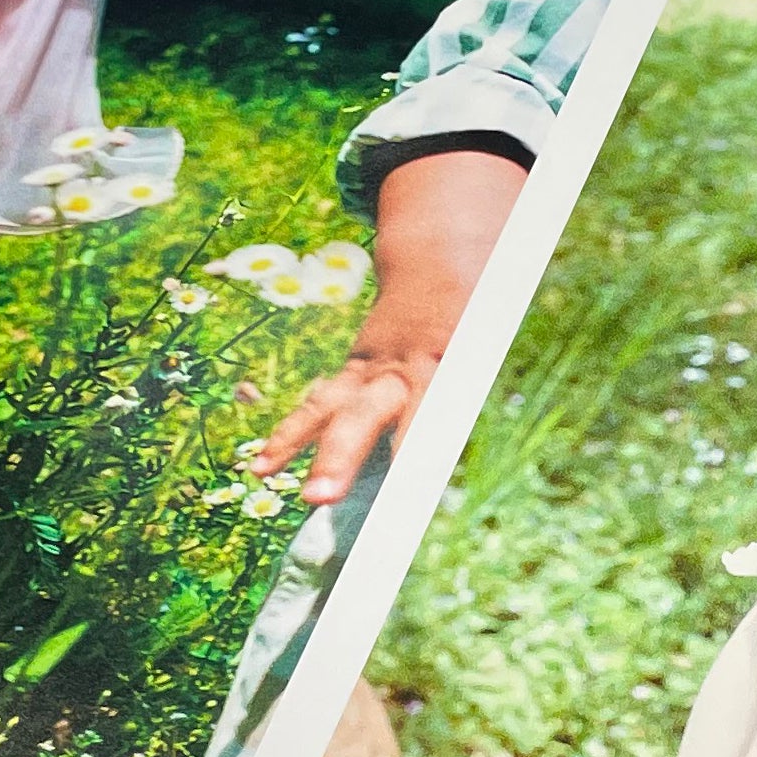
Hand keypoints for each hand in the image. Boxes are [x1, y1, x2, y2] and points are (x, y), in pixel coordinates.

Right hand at [249, 145, 530, 505]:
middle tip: (319, 498)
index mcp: (444, 356)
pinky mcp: (355, 370)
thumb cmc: (484, 313)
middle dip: (339, 455)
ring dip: (296, 443)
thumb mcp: (493, 342)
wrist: (446, 258)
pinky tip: (263, 465)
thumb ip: (470, 390)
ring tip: (264, 472)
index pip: (428, 412)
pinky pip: (320, 403)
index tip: (402, 495)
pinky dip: (291, 434)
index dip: (413, 450)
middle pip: (365, 413)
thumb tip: (447, 458)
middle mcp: (399, 364)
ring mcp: (370, 366)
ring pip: (330, 405)